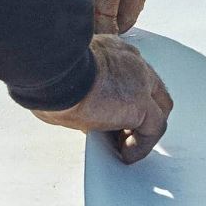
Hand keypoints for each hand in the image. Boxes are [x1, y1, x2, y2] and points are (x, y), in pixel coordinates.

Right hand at [32, 35, 172, 163]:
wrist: (52, 71)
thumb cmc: (48, 71)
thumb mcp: (65, 77)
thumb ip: (79, 88)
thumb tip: (73, 109)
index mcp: (112, 50)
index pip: (132, 75)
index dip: (126, 98)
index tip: (115, 116)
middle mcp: (131, 61)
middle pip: (153, 91)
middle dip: (142, 115)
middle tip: (125, 135)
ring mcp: (140, 81)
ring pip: (157, 110)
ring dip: (142, 131)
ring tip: (125, 147)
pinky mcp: (141, 103)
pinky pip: (153, 129)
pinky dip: (141, 145)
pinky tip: (126, 154)